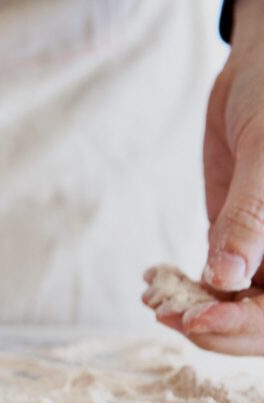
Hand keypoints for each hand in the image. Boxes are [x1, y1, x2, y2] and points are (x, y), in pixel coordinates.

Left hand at [161, 0, 263, 354]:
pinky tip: (153, 282)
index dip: (247, 323)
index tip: (199, 319)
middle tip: (166, 315)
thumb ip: (251, 217)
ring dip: (193, 312)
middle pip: (262, 321)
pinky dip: (184, 290)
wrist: (258, 72)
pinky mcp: (237, 243)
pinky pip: (215, 282)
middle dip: (216, 326)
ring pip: (236, 306)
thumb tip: (226, 280)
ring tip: (153, 299)